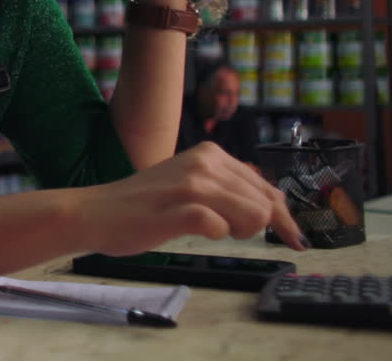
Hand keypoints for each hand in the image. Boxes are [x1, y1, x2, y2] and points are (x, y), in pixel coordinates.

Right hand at [80, 142, 306, 254]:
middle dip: (254, 227)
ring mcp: (191, 183)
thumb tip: (275, 207)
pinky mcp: (178, 207)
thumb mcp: (191, 185)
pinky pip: (219, 228)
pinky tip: (196, 230)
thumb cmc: (144, 205)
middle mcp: (204, 161)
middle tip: (223, 230)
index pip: (266, 187)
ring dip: (237, 232)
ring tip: (207, 228)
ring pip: (252, 215)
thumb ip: (229, 190)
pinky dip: (215, 236)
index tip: (296, 239)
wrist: (96, 212)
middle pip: (265, 205)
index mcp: (211, 153)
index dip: (285, 217)